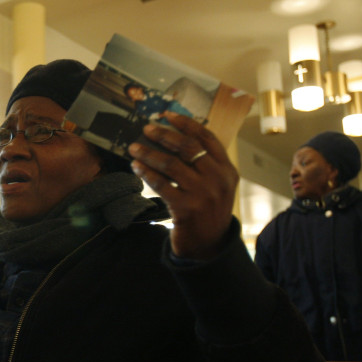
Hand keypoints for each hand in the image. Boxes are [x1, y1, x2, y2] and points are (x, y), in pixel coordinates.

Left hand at [128, 113, 237, 259]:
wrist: (208, 246)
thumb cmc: (208, 211)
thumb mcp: (216, 186)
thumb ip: (205, 164)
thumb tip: (177, 137)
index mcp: (227, 169)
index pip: (206, 138)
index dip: (186, 124)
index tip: (167, 115)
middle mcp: (218, 179)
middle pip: (187, 147)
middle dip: (164, 135)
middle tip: (146, 129)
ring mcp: (203, 194)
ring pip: (171, 164)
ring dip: (149, 153)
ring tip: (134, 147)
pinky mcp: (186, 208)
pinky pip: (162, 185)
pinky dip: (147, 173)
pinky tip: (136, 167)